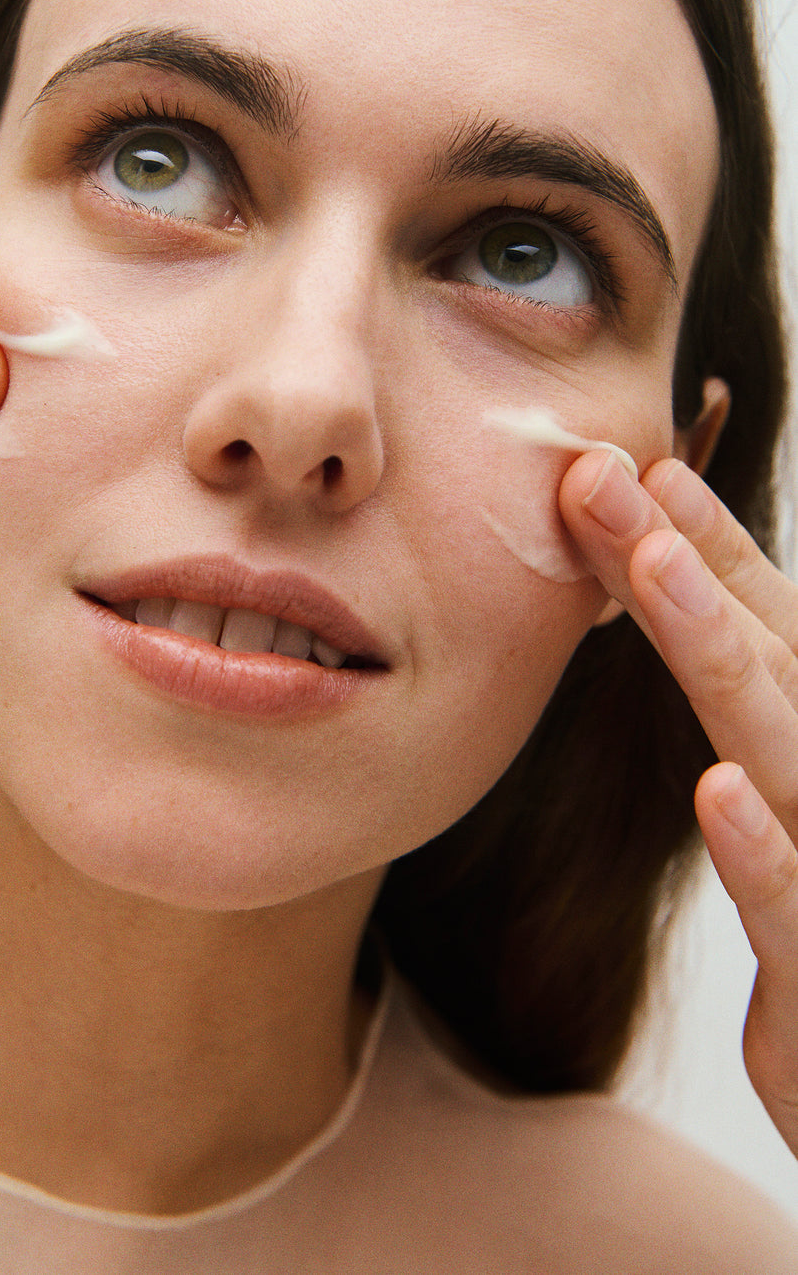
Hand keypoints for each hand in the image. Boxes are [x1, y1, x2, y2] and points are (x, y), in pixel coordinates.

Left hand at [561, 450, 797, 1156]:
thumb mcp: (783, 807)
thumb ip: (748, 694)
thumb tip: (668, 572)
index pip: (768, 626)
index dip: (703, 542)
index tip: (631, 463)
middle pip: (765, 662)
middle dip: (679, 563)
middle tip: (600, 474)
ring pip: (786, 756)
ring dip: (723, 660)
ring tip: (654, 569)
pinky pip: (795, 914)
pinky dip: (766, 856)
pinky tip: (720, 792)